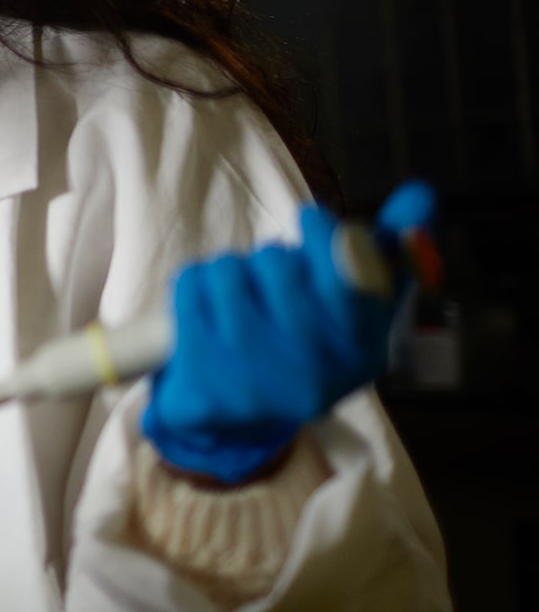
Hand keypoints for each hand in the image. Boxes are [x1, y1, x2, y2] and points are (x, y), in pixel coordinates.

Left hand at [142, 189, 427, 483]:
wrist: (239, 418)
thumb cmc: (306, 342)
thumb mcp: (359, 307)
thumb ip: (392, 250)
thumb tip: (421, 193)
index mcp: (362, 350)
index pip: (351, 275)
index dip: (325, 234)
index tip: (311, 221)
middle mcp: (314, 373)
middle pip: (277, 265)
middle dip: (271, 256)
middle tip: (272, 275)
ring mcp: (257, 383)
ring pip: (228, 270)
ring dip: (229, 269)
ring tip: (239, 296)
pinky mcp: (205, 385)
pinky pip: (190, 287)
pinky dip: (194, 284)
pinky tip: (207, 310)